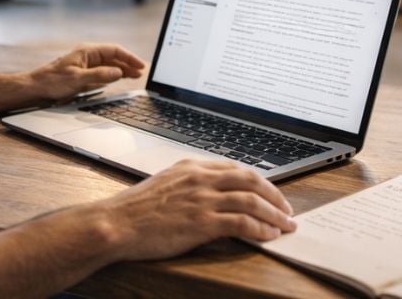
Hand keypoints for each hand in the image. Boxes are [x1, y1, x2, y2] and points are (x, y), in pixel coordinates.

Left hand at [28, 43, 146, 101]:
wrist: (35, 87)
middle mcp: (87, 56)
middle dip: (128, 64)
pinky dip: (112, 75)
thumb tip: (118, 72)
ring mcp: (85, 65)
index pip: (114, 50)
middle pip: (113, 58)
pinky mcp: (82, 74)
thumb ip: (99, 75)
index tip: (140, 65)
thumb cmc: (52, 81)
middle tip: (141, 73)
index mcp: (87, 51)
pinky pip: (102, 72)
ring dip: (122, 70)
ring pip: (109, 65)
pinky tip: (119, 79)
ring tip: (135, 76)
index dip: (129, 57)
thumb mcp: (77, 79)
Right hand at [93, 159, 295, 262]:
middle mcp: (199, 178)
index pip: (234, 168)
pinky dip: (260, 229)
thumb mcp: (165, 187)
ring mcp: (202, 198)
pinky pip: (242, 222)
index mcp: (190, 166)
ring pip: (251, 200)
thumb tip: (213, 202)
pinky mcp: (202, 221)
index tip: (268, 193)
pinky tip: (268, 235)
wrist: (115, 224)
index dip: (257, 181)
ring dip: (274, 214)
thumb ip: (190, 188)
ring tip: (286, 225)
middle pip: (250, 179)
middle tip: (287, 209)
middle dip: (274, 194)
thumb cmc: (134, 210)